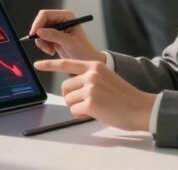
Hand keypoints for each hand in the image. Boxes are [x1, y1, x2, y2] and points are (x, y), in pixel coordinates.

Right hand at [28, 9, 103, 61]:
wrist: (87, 60)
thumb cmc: (83, 49)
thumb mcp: (69, 42)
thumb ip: (54, 35)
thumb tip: (39, 31)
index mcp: (66, 16)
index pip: (46, 14)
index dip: (38, 23)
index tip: (34, 34)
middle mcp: (60, 19)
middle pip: (41, 22)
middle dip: (40, 35)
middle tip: (43, 46)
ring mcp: (56, 28)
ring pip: (40, 31)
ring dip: (42, 42)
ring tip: (50, 50)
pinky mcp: (53, 36)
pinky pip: (42, 38)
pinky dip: (44, 45)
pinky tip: (52, 51)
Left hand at [34, 58, 156, 131]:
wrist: (140, 107)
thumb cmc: (124, 96)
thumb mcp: (107, 79)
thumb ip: (90, 78)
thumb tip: (72, 88)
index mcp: (95, 66)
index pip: (67, 63)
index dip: (50, 65)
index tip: (37, 64)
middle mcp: (91, 74)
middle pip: (65, 87)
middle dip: (72, 97)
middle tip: (87, 102)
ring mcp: (90, 88)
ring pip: (69, 100)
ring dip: (78, 107)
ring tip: (95, 107)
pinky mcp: (90, 102)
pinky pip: (74, 111)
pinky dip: (82, 115)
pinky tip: (96, 112)